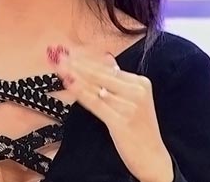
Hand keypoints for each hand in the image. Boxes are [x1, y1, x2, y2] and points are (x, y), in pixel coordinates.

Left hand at [49, 46, 173, 181]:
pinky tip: (69, 84)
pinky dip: (81, 93)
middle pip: (100, 74)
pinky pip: (96, 103)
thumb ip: (119, 78)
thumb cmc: (140, 128)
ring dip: (75, 76)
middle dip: (76, 64)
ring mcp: (130, 106)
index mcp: (140, 83)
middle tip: (57, 56)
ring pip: (96, 87)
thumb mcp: (134, 98)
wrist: (153, 157)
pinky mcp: (121, 121)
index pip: (106, 68)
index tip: (67, 53)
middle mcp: (137, 91)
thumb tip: (107, 57)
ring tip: (59, 67)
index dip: (84, 60)